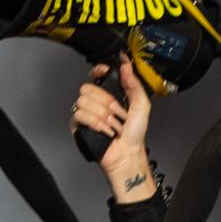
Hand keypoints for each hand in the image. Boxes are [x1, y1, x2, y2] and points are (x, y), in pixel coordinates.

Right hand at [72, 63, 156, 199]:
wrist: (128, 153)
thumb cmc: (134, 133)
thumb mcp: (142, 106)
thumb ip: (135, 85)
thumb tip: (126, 67)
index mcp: (109, 94)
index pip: (96, 76)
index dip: (98, 70)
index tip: (106, 70)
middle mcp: (96, 101)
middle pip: (87, 88)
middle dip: (106, 101)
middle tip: (118, 114)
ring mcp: (86, 112)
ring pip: (84, 101)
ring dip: (104, 115)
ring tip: (114, 125)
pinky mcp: (78, 125)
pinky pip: (80, 115)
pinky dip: (96, 123)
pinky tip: (105, 130)